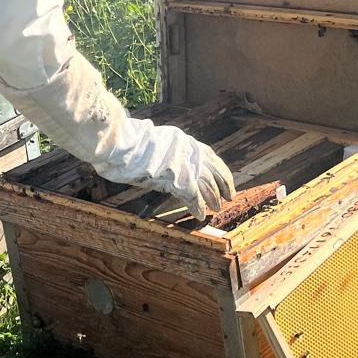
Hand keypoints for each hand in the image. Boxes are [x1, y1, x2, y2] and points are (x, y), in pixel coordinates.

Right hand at [117, 122, 235, 221]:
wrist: (128, 145)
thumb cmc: (138, 145)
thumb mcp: (163, 145)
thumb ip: (176, 155)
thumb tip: (181, 168)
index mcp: (188, 143)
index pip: (212, 158)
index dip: (222, 172)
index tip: (227, 182)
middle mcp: (191, 154)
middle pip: (215, 173)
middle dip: (224, 186)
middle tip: (228, 198)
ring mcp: (186, 167)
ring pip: (208, 186)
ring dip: (213, 199)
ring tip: (216, 208)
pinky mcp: (178, 180)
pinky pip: (194, 197)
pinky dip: (198, 206)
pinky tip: (200, 214)